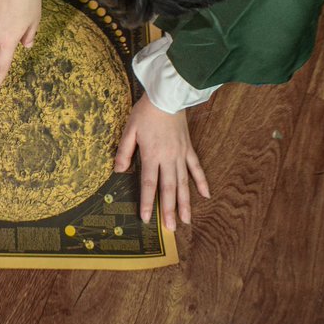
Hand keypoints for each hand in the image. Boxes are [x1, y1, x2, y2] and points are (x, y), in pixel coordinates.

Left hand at [114, 93, 209, 230]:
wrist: (168, 95)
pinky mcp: (188, 148)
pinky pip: (196, 167)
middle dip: (169, 210)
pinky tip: (205, 195)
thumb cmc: (146, 112)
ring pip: (184, 183)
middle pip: (168, 188)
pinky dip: (201, 181)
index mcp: (152, 155)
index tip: (146, 219)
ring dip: (185, 202)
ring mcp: (181, 154)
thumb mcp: (129, 129)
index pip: (148, 183)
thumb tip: (118, 171)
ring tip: (186, 220)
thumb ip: (124, 151)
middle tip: (171, 228)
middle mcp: (168, 158)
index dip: (147, 202)